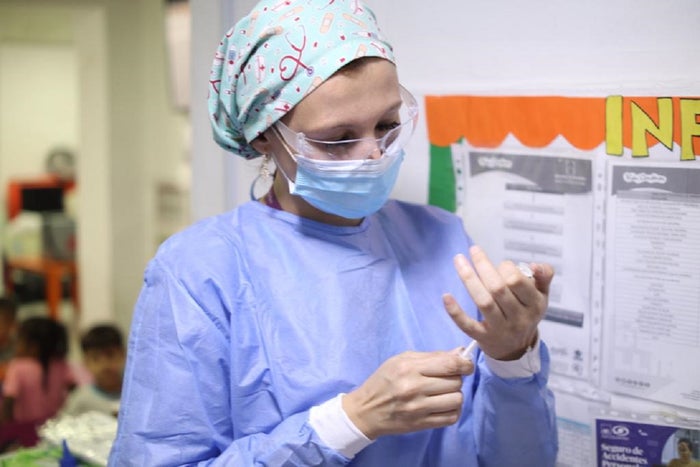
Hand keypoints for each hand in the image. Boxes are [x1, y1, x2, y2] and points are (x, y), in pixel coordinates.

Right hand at [343, 349, 473, 438]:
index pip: (449, 364)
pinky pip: (451, 417)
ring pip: (456, 400)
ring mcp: (419, 408)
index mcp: (409, 368)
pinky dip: (453, 410)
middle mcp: (414, 388)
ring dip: (455, 395)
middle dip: (456, 378)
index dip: (465, 364)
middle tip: (446, 378)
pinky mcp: (422, 424)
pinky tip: (444, 405)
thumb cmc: (384, 380)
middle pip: (455, 382)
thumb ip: (432, 356)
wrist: (366, 409)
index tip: (466, 365)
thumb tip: (460, 353)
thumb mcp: (402, 360)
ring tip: (444, 392)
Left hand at [442, 245, 553, 360]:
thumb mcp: (541, 295)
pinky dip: (455, 311)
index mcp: (534, 304)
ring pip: (483, 302)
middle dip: (484, 266)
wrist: (516, 349)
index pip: (517, 281)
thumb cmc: (526, 313)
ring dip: (469, 278)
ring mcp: (500, 329)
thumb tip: (534, 265)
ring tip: (459, 259)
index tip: (501, 265)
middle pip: (498, 288)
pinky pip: (468, 325)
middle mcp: (518, 317)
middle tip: (473, 250)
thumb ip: (544, 276)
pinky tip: (446, 296)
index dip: (506, 267)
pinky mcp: (483, 338)